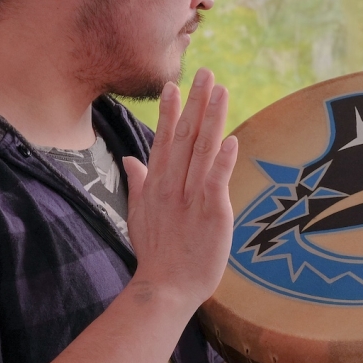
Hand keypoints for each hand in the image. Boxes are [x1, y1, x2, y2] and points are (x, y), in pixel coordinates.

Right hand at [123, 68, 237, 314]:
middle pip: (186, 137)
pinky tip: (232, 139)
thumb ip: (138, 182)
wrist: (164, 289)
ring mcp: (191, 198)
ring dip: (212, 120)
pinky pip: (217, 182)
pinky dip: (224, 161)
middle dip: (196, 103)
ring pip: (203, 151)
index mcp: (158, 184)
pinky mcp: (211, 213)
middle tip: (206, 73)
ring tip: (221, 92)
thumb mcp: (140, 214)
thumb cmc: (156, 254)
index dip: (171, 112)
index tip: (175, 85)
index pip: (165, 140)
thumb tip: (130, 158)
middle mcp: (172, 185)